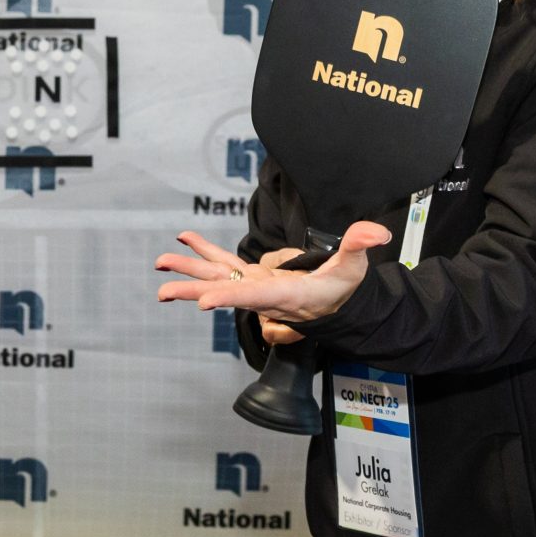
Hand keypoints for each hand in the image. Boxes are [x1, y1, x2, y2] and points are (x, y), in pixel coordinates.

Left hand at [154, 224, 390, 326]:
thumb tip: (376, 231)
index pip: (255, 297)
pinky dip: (204, 250)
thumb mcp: (355, 268)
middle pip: (224, 292)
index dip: (230, 297)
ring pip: (216, 277)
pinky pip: (223, 263)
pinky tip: (185, 237)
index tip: (203, 301)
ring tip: (159, 263)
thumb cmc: (346, 291)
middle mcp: (264, 294)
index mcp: (286, 295)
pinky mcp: (252, 276)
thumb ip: (360, 246)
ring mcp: (254, 284)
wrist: (337, 305)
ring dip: (187, 270)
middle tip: (162, 292)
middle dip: (193, 291)